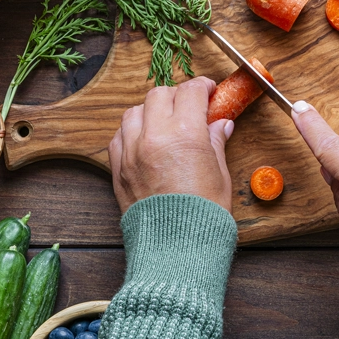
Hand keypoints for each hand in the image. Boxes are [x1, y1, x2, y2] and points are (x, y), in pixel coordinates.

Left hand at [108, 77, 233, 213]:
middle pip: (160, 94)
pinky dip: (131, 132)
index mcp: (185, 133)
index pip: (191, 91)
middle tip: (189, 107)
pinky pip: (118, 136)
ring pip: (134, 111)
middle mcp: (154, 136)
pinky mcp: (117, 169)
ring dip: (150, 111)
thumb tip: (220, 125)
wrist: (176, 250)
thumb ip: (216, 142)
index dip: (203, 87)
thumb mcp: (220, 174)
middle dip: (176, 96)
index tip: (209, 92)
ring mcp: (131, 152)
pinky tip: (145, 140)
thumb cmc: (203, 216)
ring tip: (164, 122)